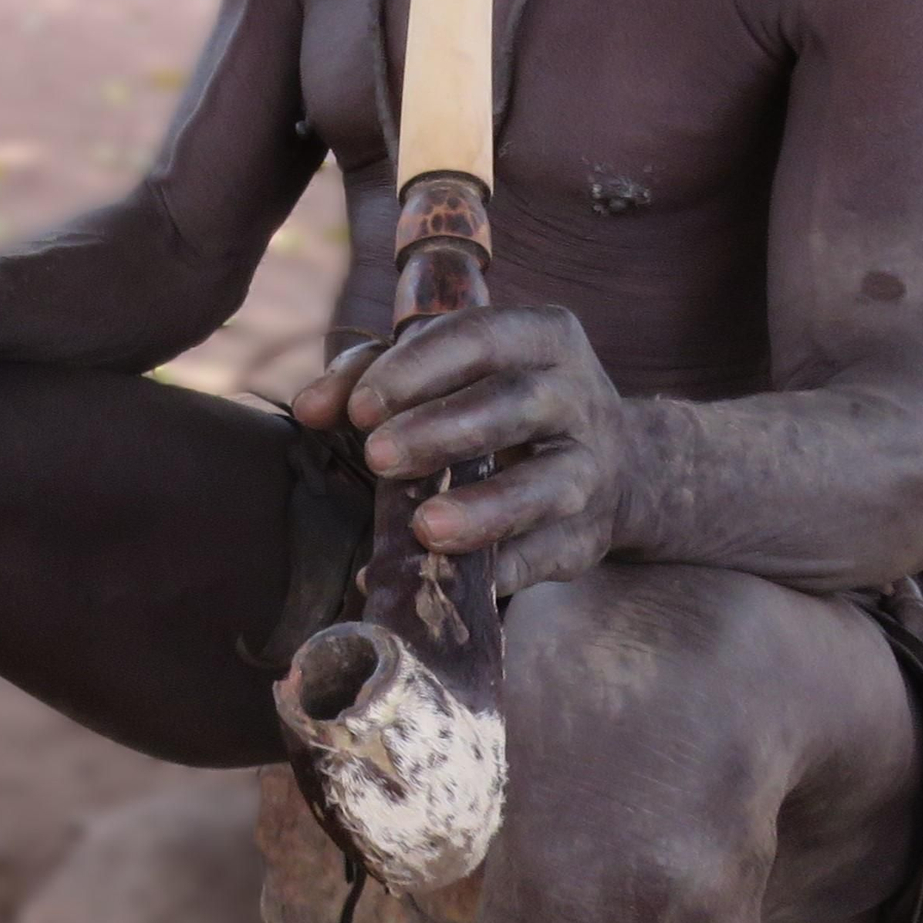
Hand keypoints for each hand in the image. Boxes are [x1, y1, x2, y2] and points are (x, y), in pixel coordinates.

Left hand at [294, 305, 626, 594]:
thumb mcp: (449, 370)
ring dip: (483, 509)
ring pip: (546, 486)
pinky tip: (446, 586)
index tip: (361, 407)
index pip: (478, 338)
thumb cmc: (500, 399)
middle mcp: (575, 394)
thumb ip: (373, 376)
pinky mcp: (590, 535)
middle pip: (512, 405)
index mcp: (540, 336)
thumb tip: (308, 408)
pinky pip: (548, 556)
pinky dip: (496, 572)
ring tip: (423, 528)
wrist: (614, 465)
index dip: (416, 369)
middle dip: (441, 430)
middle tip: (378, 455)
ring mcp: (590, 467)